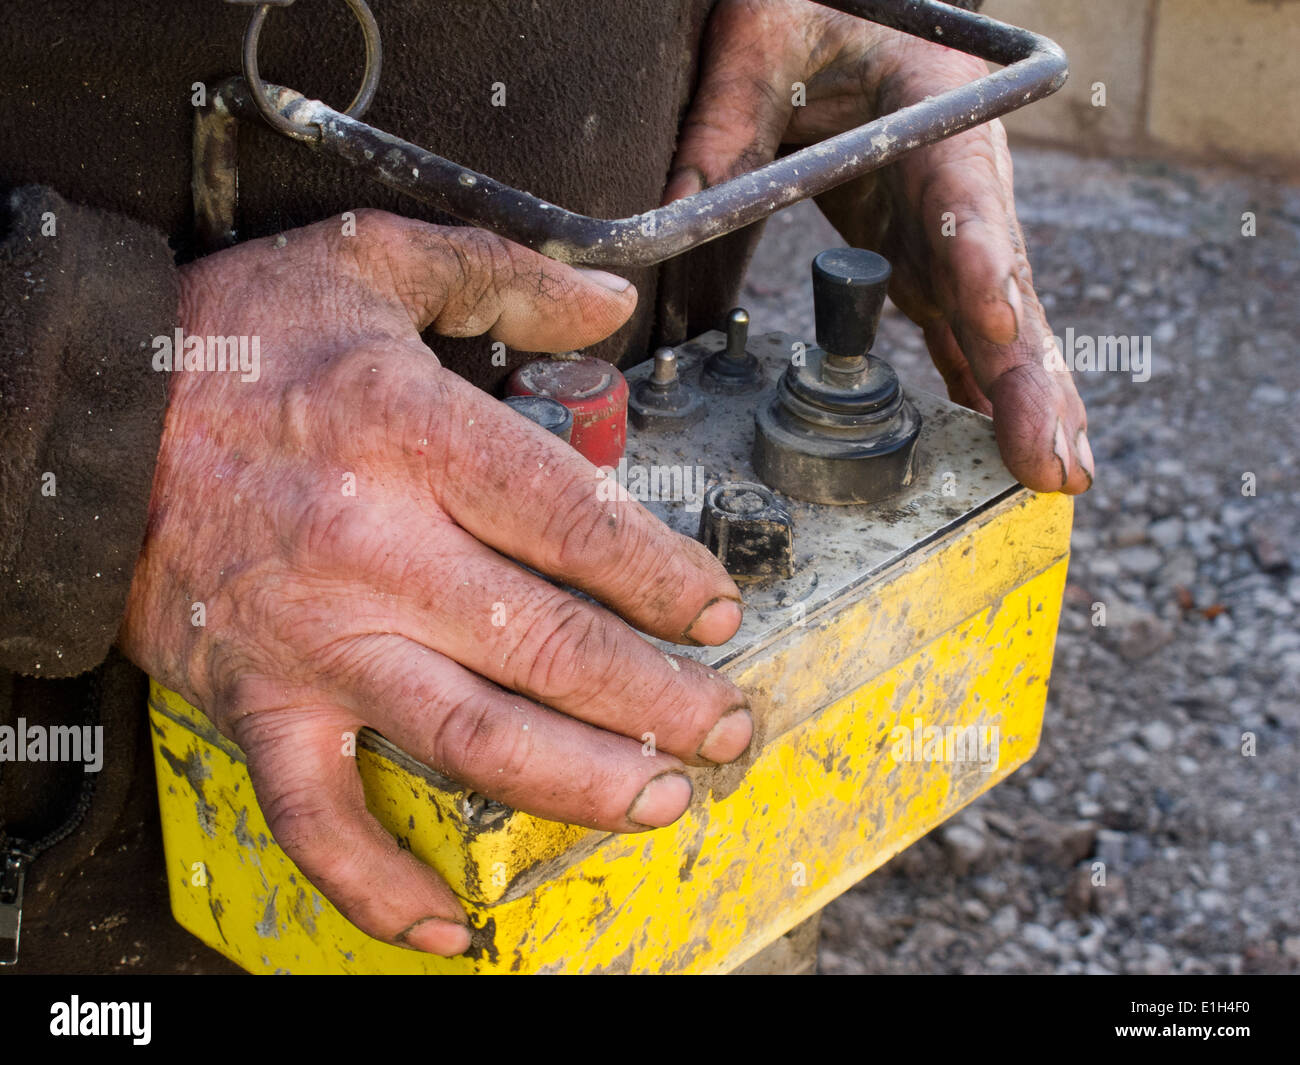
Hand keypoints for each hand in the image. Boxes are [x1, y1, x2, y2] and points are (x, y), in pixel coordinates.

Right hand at [119, 211, 751, 954]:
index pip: (570, 521)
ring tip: (658, 802)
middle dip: (656, 699)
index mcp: (408, 431)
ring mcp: (312, 637)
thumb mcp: (367, 259)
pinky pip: (315, 816)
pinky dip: (380, 885)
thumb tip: (608, 301)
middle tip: (724, 727)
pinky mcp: (254, 699)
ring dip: (576, 783)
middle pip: (544, 644)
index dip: (660, 575)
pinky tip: (454, 927)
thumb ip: (498, 272)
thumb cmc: (230, 338)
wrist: (83, 408)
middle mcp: (369, 546)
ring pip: (464, 737)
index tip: (713, 612)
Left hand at [666, 0, 1092, 492]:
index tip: (998, 328)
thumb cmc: (814, 14)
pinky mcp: (926, 262)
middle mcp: (963, 180)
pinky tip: (1003, 443)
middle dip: (1028, 375)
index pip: (966, 193)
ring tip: (1055, 471)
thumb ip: (724, 121)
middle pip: (1003, 283)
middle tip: (1055, 455)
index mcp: (940, 111)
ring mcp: (951, 229)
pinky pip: (960, 332)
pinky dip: (980, 387)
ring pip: (997, 323)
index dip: (982, 262)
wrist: (845, 20)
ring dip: (1024, 400)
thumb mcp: (760, 40)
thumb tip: (674, 211)